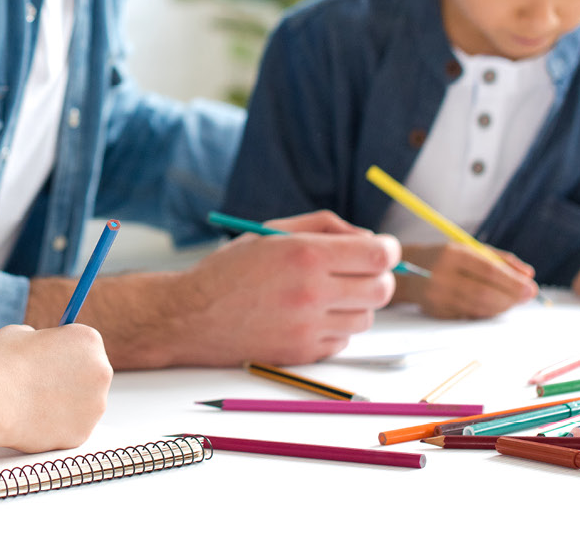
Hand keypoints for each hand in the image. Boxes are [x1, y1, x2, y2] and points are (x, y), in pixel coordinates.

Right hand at [0, 323, 111, 459]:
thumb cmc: (0, 362)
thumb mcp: (20, 334)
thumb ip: (39, 340)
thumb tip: (41, 349)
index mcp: (88, 340)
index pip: (85, 345)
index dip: (65, 352)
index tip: (51, 360)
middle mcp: (101, 371)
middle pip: (91, 376)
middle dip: (70, 380)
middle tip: (42, 384)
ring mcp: (95, 405)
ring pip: (81, 405)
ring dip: (63, 405)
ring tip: (32, 403)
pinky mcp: (82, 433)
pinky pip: (70, 429)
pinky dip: (55, 427)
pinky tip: (33, 420)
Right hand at [156, 213, 397, 364]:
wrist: (191, 316)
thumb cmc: (231, 270)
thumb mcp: (273, 231)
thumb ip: (326, 226)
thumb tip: (369, 237)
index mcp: (305, 255)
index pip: (378, 255)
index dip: (388, 250)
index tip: (382, 250)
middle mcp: (311, 293)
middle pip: (382, 290)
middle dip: (378, 278)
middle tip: (359, 273)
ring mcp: (308, 327)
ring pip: (366, 318)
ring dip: (356, 305)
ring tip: (327, 295)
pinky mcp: (303, 354)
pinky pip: (343, 341)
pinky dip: (336, 329)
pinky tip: (309, 317)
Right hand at [397, 241, 538, 319]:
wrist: (405, 271)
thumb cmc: (445, 258)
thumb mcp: (468, 249)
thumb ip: (499, 259)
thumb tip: (528, 274)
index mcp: (451, 254)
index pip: (487, 270)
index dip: (512, 281)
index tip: (531, 287)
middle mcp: (441, 276)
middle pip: (484, 292)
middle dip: (511, 297)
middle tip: (527, 296)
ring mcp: (437, 296)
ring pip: (478, 307)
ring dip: (502, 306)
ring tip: (514, 301)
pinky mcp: (436, 312)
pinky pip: (470, 315)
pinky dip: (488, 312)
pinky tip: (496, 306)